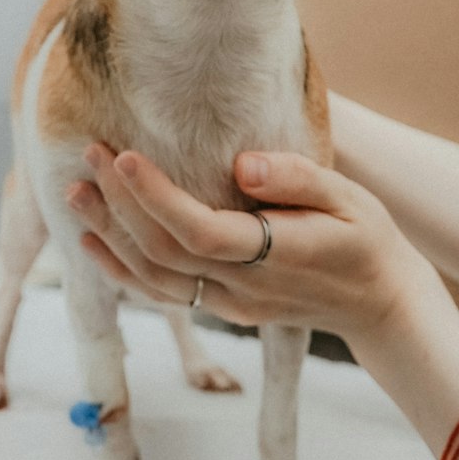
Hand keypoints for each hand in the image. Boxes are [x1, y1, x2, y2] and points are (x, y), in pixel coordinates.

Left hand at [67, 145, 440, 343]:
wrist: (382, 306)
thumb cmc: (367, 238)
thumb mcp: (349, 197)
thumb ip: (297, 179)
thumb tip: (242, 165)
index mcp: (275, 255)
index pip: (199, 231)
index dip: (155, 198)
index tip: (123, 157)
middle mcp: (243, 288)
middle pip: (163, 253)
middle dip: (119, 203)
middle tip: (90, 152)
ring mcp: (229, 304)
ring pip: (153, 279)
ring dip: (110, 235)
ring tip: (76, 192)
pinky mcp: (222, 308)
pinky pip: (162, 293)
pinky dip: (122, 269)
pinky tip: (95, 240)